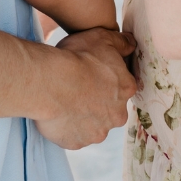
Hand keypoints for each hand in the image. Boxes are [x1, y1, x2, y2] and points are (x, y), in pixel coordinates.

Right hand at [33, 27, 137, 148]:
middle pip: (110, 109)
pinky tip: (56, 114)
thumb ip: (121, 42)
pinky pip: (73, 136)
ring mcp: (97, 132)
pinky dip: (67, 128)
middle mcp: (117, 114)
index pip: (122, 85)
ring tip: (63, 101)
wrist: (49, 83)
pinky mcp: (77, 142)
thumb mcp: (102, 38)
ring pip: (92, 125)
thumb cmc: (76, 58)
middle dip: (97, 102)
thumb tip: (131, 44)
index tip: (90, 73)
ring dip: (82, 116)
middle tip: (76, 88)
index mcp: (125, 89)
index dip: (106, 79)